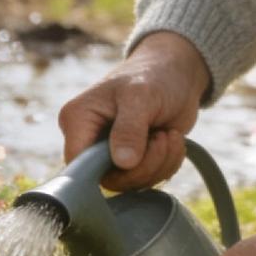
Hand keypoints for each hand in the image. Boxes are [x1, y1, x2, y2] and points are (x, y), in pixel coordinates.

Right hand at [57, 30, 211, 191]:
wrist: (178, 72)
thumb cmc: (153, 75)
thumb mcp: (141, 96)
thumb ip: (129, 129)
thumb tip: (123, 163)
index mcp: (78, 120)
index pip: (78, 164)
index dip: (106, 169)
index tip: (137, 155)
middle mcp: (89, 140)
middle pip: (108, 179)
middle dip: (144, 165)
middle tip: (162, 138)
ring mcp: (111, 152)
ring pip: (130, 182)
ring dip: (159, 163)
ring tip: (169, 135)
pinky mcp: (132, 160)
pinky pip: (146, 180)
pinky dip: (166, 164)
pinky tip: (172, 140)